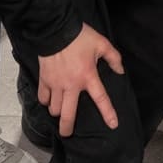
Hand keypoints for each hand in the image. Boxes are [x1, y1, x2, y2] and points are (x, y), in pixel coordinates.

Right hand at [36, 23, 124, 137]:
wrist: (55, 29)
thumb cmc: (80, 36)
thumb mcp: (102, 44)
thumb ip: (114, 58)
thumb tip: (120, 71)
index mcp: (88, 76)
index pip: (101, 98)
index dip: (108, 113)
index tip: (113, 125)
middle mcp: (71, 85)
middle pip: (68, 114)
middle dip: (67, 128)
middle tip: (67, 133)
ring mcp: (56, 84)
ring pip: (54, 108)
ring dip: (57, 111)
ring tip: (60, 110)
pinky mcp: (44, 80)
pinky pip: (43, 98)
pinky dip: (45, 101)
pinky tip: (49, 100)